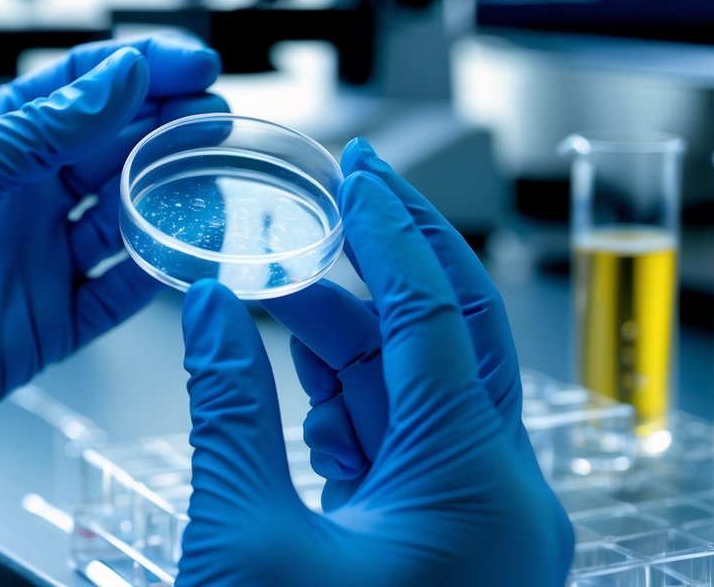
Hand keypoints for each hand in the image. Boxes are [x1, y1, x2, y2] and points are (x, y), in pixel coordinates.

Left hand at [0, 37, 223, 504]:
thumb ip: (41, 130)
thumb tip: (122, 76)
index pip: (78, 90)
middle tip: (216, 114)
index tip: (191, 62)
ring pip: (127, 213)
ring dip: (170, 189)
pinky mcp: (54, 321)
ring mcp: (42, 259)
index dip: (137, 69)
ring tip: (214, 169)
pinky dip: (157, 268)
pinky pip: (121, 289)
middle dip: (167, 125)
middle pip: (113, 148)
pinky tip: (186, 245)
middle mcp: (23, 199)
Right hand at [176, 143, 572, 586]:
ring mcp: (482, 523)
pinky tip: (304, 390)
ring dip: (352, 342)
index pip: (434, 316)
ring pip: (426, 388)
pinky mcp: (450, 543)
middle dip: (393, 259)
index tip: (356, 170)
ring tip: (280, 300)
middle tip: (349, 192)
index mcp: (476, 489)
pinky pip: (412, 443)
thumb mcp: (245, 537)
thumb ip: (230, 408)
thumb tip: (209, 308)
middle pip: (455, 335)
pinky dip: (356, 407)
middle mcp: (503, 498)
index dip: (387, 231)